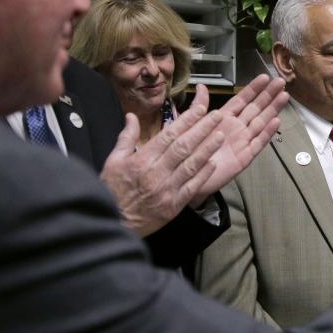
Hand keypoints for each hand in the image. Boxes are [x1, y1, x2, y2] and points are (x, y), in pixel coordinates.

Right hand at [100, 88, 226, 236]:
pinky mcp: (174, 205)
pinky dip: (203, 174)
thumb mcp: (113, 161)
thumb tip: (131, 116)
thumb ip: (126, 138)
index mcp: (141, 160)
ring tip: (220, 135)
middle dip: (202, 129)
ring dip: (207, 149)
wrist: (114, 222)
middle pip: (183, 147)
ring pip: (191, 165)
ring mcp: (167, 189)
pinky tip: (213, 163)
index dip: (186, 121)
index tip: (200, 110)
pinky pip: (192, 187)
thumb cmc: (112, 190)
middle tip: (217, 116)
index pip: (168, 136)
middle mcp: (156, 173)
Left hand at [188, 75, 287, 205]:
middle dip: (268, 95)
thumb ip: (198, 107)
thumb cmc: (187, 151)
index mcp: (223, 119)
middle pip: (256, 108)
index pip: (241, 100)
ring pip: (261, 122)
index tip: (265, 77)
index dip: (253, 88)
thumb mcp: (190, 125)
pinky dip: (268, 133)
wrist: (185, 176)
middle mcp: (235, 128)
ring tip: (284, 97)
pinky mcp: (244, 157)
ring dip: (272, 110)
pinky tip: (276, 122)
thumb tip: (200, 86)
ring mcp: (241, 142)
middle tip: (281, 81)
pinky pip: (258, 143)